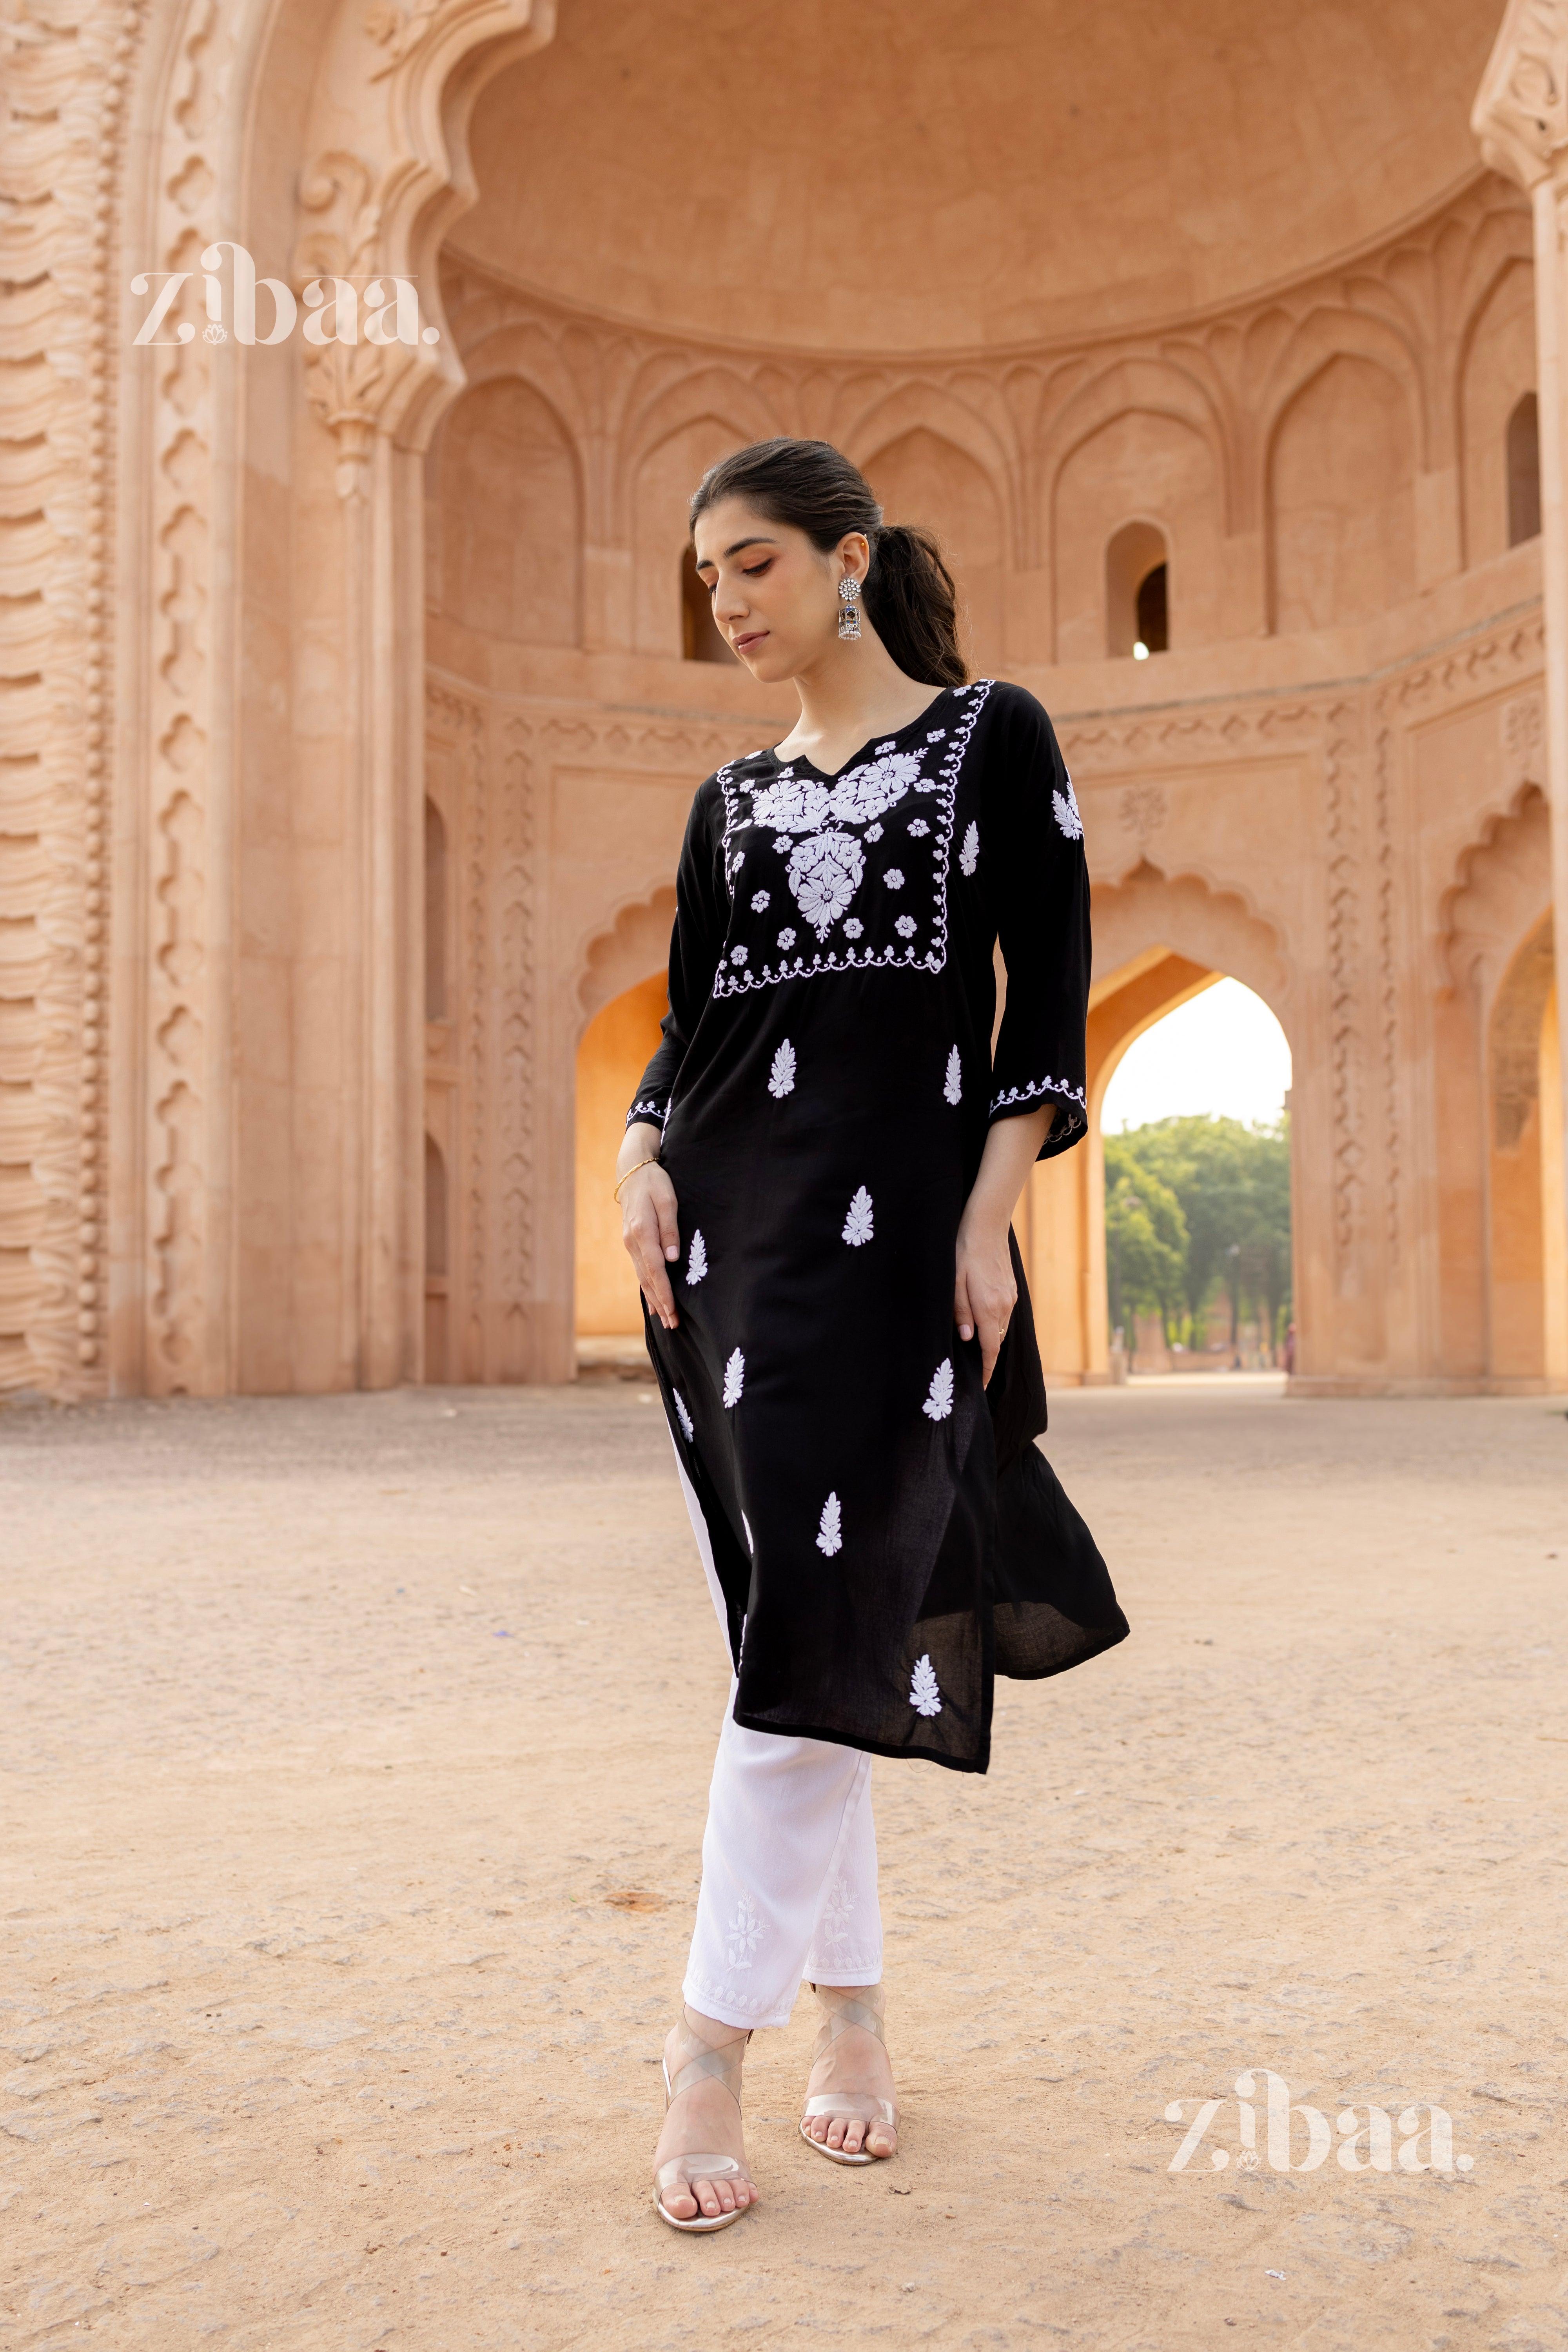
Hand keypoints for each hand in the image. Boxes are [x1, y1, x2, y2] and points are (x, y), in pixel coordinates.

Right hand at [620, 1141, 681, 1327]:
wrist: (632, 1172)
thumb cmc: (654, 1183)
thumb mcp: (667, 1200)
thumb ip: (670, 1229)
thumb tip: (672, 1259)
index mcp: (642, 1232)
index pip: (655, 1269)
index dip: (664, 1292)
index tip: (673, 1310)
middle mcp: (632, 1242)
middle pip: (648, 1279)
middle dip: (661, 1303)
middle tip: (673, 1324)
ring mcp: (630, 1244)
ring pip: (642, 1278)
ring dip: (654, 1300)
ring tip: (666, 1320)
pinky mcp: (632, 1243)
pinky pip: (640, 1271)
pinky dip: (647, 1288)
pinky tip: (652, 1303)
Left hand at [953, 1215, 1015, 1387]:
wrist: (986, 1224)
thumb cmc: (963, 1251)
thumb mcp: (953, 1283)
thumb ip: (961, 1312)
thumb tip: (966, 1338)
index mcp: (988, 1307)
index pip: (989, 1349)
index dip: (986, 1370)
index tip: (981, 1388)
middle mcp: (1004, 1305)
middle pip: (996, 1341)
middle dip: (986, 1357)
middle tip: (972, 1371)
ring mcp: (1010, 1296)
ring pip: (1000, 1327)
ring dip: (990, 1338)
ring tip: (975, 1348)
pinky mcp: (1011, 1288)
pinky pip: (1004, 1313)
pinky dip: (994, 1322)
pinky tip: (982, 1319)